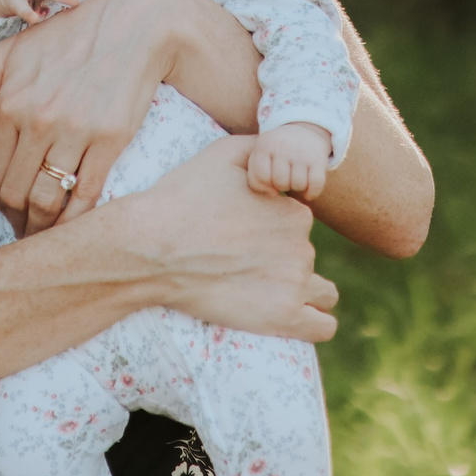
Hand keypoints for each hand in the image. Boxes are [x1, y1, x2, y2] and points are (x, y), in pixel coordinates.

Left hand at [0, 0, 225, 236]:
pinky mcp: (109, 140)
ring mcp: (74, 132)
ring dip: (42, 226)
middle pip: (17, 192)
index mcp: (10, 104)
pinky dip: (76, 219)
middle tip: (25, 229)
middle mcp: (38, 121)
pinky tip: (74, 227)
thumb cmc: (68, 37)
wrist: (129, 24)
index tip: (9, 208)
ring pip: (47, 199)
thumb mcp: (9, 52)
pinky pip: (86, 193)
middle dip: (17, 219)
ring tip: (46, 233)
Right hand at [128, 139, 337, 342]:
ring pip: (323, 293)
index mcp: (294, 213)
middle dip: (282, 259)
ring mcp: (294, 284)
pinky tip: (295, 318)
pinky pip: (321, 327)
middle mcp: (302, 247)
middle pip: (303, 256)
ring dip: (306, 292)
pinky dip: (315, 323)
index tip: (244, 235)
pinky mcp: (281, 317)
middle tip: (241, 263)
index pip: (297, 224)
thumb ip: (260, 148)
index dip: (272, 228)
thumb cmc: (182, 198)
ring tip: (272, 292)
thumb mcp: (222, 154)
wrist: (152, 246)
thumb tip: (277, 151)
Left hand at [246, 123, 333, 200]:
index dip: (266, 184)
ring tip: (295, 180)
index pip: (261, 176)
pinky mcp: (318, 158)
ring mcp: (301, 152)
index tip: (270, 181)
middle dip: (282, 186)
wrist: (302, 130)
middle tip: (285, 179)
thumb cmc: (276, 151)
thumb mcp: (260, 155)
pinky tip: (308, 192)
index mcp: (264, 146)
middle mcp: (283, 147)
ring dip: (297, 188)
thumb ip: (256, 177)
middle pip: (280, 182)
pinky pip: (316, 184)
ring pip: (298, 185)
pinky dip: (312, 193)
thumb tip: (273, 193)